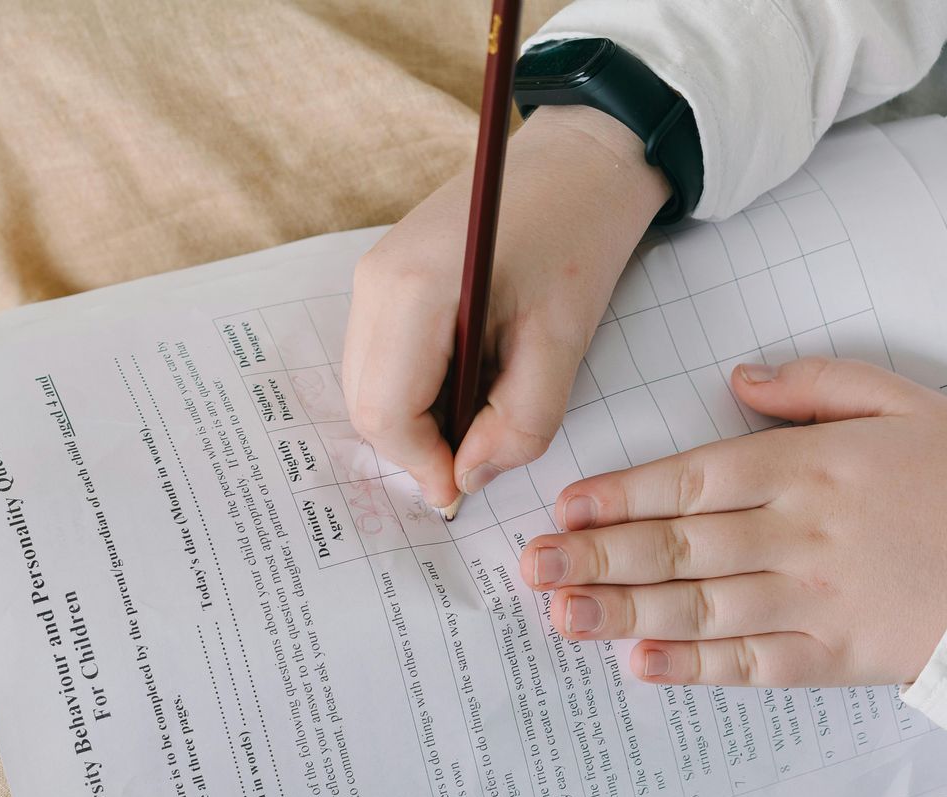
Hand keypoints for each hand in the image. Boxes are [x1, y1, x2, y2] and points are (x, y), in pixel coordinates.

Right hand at [342, 105, 669, 512]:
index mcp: (413, 290)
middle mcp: (373, 282)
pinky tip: (467, 378)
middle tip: (479, 452)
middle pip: (366, 407)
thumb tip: (468, 477)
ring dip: (417, 419)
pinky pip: (379, 361)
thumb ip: (520, 423)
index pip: (386, 414)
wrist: (581, 158)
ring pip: (367, 388)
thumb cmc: (579, 236)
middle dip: (417, 447)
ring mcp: (369, 277)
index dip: (423, 465)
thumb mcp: (563, 341)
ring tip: (481, 408)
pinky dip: (415, 390)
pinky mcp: (380, 279)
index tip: (465, 489)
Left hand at [519, 357, 946, 686]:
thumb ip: (816, 385)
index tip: (564, 505)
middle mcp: (799, 535)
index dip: (622, 495)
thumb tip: (737, 379)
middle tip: (530, 564)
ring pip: (697, 606)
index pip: (694, 480)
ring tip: (558, 612)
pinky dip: (691, 667)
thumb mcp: (905, 402)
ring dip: (620, 610)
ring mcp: (813, 601)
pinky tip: (637, 663)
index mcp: (810, 468)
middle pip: (679, 546)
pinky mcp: (831, 658)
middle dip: (596, 555)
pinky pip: (749, 665)